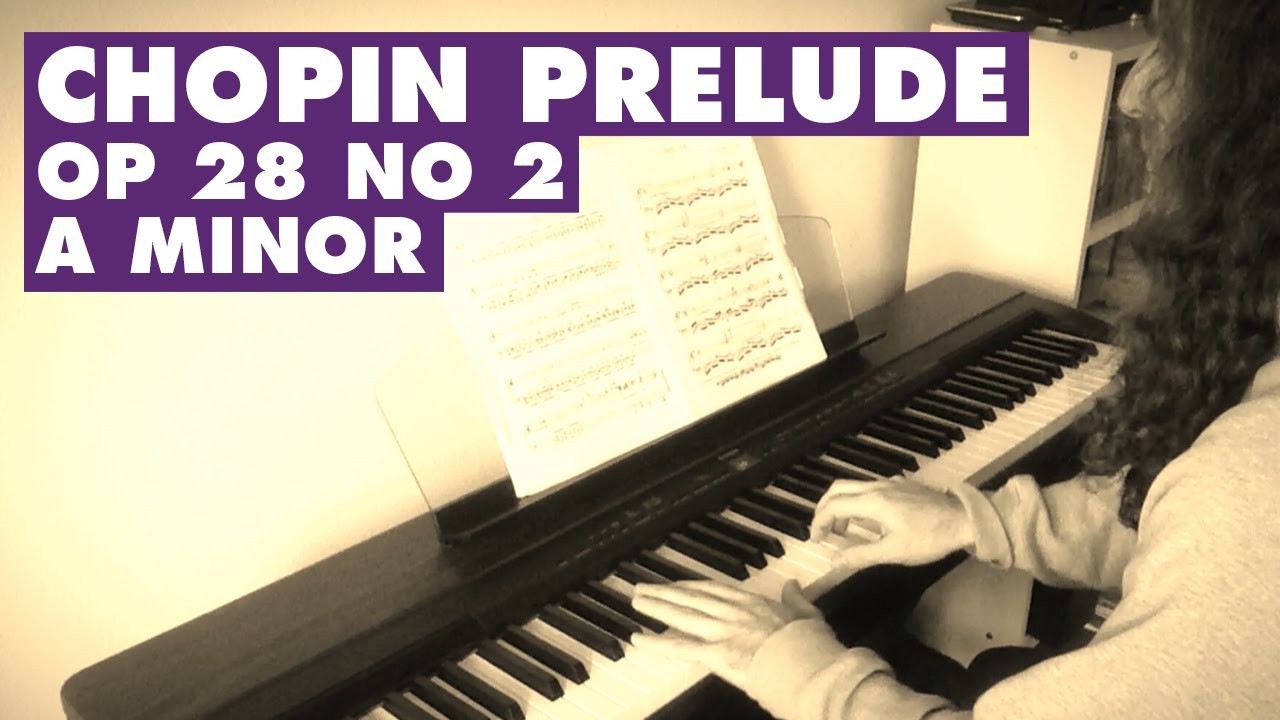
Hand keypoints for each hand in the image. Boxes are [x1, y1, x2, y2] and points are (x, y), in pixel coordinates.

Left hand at [629, 579, 821, 686]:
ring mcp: (724, 632)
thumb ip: (796, 599)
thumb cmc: (813, 647)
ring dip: (657, 607)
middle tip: (644, 588)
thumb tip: (793, 585)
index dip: (691, 587)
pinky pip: (681, 648)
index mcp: (755, 603)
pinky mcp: (718, 655)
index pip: (715, 590)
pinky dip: (657, 643)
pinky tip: (639, 639)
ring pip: (682, 615)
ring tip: (637, 601)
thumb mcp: (808, 615)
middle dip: (666, 592)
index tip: (676, 585)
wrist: (813, 668)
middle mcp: (735, 613)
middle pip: (692, 598)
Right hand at [811, 477, 973, 570]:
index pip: (834, 506)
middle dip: (824, 508)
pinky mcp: (902, 486)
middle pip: (838, 489)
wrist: (965, 520)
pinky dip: (858, 502)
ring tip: (844, 530)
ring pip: (854, 487)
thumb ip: (861, 556)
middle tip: (822, 530)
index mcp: (873, 502)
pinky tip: (868, 520)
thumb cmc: (931, 538)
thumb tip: (834, 561)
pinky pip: (870, 489)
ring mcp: (891, 483)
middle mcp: (878, 487)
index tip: (816, 539)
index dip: (819, 522)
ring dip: (842, 505)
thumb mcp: (894, 552)